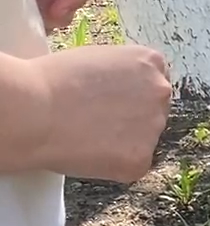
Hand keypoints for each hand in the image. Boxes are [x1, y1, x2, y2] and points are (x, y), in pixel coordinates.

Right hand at [30, 44, 172, 181]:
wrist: (33, 111)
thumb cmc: (51, 82)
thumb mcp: (96, 60)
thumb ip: (121, 73)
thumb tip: (122, 91)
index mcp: (151, 62)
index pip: (152, 83)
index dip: (128, 96)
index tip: (108, 104)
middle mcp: (161, 92)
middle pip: (152, 111)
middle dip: (130, 119)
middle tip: (95, 124)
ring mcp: (155, 126)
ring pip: (143, 139)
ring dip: (122, 142)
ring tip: (86, 137)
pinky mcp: (141, 159)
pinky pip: (132, 165)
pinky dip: (112, 165)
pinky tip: (87, 153)